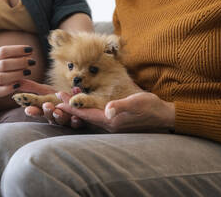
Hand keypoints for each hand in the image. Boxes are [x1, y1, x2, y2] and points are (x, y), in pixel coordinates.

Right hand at [0, 45, 35, 96]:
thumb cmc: (4, 65)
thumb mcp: (6, 57)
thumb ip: (17, 54)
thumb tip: (30, 50)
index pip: (3, 51)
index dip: (18, 50)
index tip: (30, 50)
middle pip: (3, 64)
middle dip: (20, 62)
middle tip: (32, 62)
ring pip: (1, 78)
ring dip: (17, 74)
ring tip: (28, 72)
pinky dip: (9, 88)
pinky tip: (19, 84)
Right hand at [25, 92, 84, 128]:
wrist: (80, 104)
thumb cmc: (59, 98)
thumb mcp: (44, 91)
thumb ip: (31, 87)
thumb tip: (15, 82)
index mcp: (46, 111)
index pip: (37, 112)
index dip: (33, 112)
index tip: (28, 110)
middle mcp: (56, 117)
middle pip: (50, 117)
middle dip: (48, 112)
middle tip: (47, 106)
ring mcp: (68, 120)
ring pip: (63, 120)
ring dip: (61, 115)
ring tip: (59, 110)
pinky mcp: (81, 120)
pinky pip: (80, 119)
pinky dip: (78, 116)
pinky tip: (77, 114)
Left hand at [56, 92, 174, 132]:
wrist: (163, 116)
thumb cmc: (151, 108)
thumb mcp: (137, 103)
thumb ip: (121, 106)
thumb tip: (108, 110)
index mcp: (111, 121)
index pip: (86, 114)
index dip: (71, 106)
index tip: (58, 99)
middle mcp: (108, 125)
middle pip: (84, 116)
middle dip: (70, 106)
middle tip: (57, 96)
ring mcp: (111, 125)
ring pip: (88, 116)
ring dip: (77, 108)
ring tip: (66, 98)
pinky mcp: (115, 122)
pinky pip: (95, 116)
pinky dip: (86, 109)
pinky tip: (84, 102)